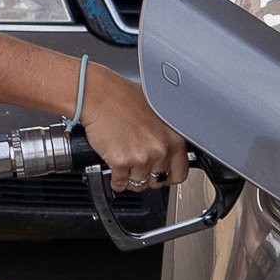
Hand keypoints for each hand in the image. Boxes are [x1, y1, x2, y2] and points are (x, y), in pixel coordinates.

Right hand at [82, 67, 190, 190]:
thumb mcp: (157, 113)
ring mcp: (142, 157)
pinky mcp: (121, 162)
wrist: (98, 96)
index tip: (162, 177)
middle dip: (147, 177)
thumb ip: (164, 136)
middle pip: (157, 180)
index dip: (169, 177)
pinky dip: (116, 181)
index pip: (180, 173)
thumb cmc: (123, 98)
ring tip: (125, 169)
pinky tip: (114, 173)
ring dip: (131, 180)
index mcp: (174, 137)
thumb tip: (164, 151)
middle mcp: (161, 149)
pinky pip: (120, 183)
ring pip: (139, 184)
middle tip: (139, 169)